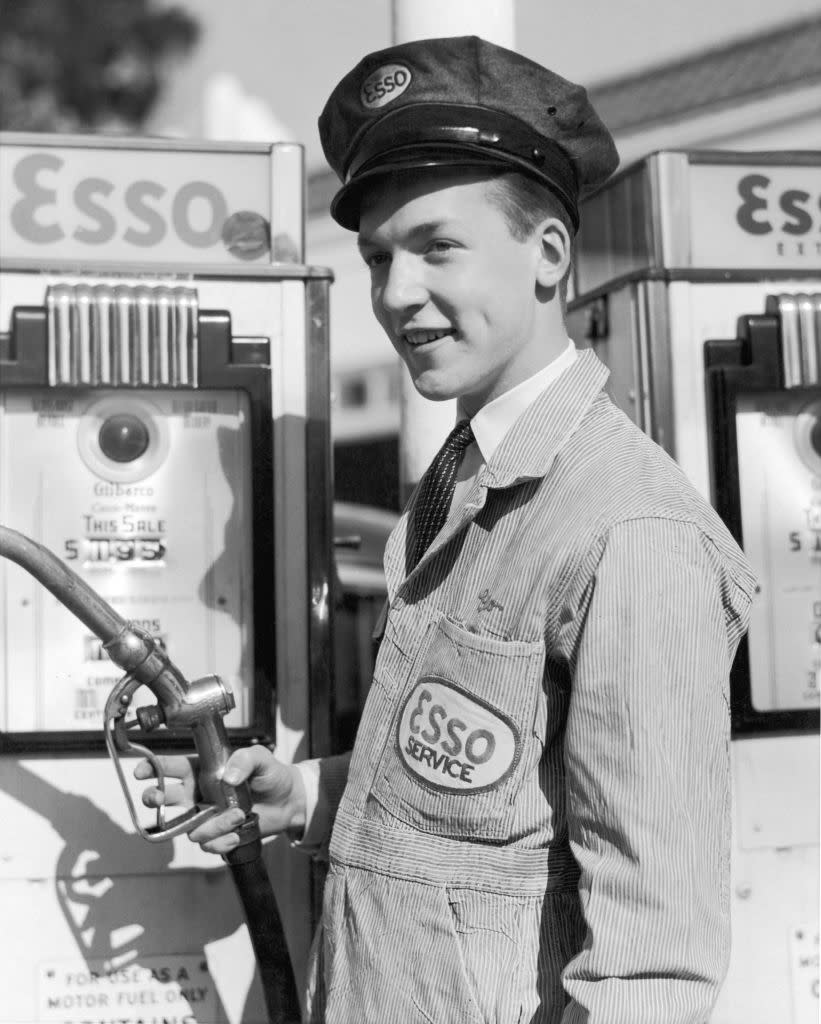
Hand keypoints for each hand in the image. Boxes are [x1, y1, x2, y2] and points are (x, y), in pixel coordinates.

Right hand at [135, 747, 306, 856]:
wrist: (288, 801)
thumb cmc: (270, 774)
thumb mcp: (260, 758)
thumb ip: (244, 759)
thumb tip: (227, 777)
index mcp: (202, 770)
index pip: (170, 767)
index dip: (152, 768)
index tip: (141, 772)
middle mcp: (198, 793)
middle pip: (164, 799)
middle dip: (155, 798)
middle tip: (159, 798)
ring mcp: (206, 815)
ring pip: (189, 827)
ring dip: (212, 824)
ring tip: (238, 815)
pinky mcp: (217, 834)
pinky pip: (207, 844)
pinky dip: (221, 841)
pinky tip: (238, 833)